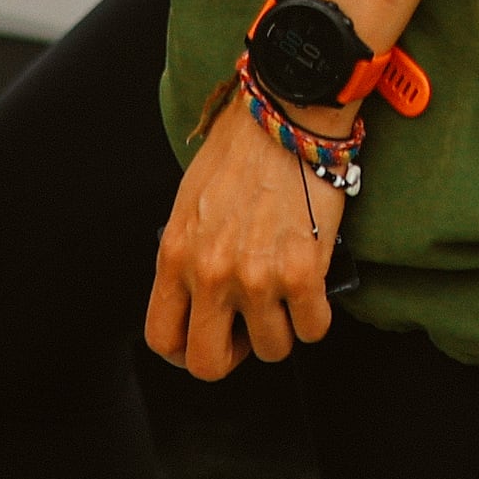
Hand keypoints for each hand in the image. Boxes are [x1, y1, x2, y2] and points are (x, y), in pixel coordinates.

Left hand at [142, 99, 341, 381]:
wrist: (285, 116)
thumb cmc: (241, 150)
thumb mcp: (190, 203)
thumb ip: (190, 254)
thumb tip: (201, 293)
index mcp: (176, 255)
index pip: (162, 338)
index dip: (185, 352)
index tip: (205, 340)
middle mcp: (210, 274)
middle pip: (209, 363)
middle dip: (233, 355)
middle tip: (248, 330)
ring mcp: (256, 278)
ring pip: (271, 350)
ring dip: (281, 330)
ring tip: (285, 298)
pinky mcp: (301, 273)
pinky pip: (312, 329)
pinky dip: (315, 316)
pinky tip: (312, 290)